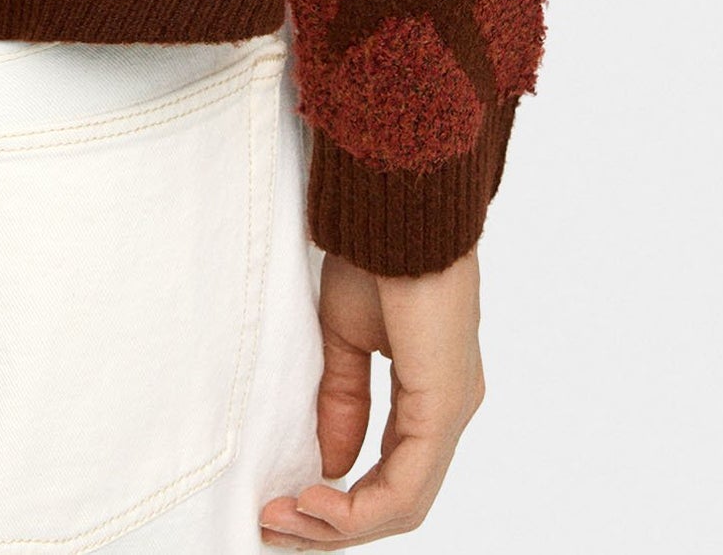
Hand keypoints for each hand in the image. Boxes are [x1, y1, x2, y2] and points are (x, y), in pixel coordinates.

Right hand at [259, 246, 482, 544]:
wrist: (397, 201)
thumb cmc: (376, 249)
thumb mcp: (346, 335)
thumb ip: (343, 401)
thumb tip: (331, 465)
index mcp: (430, 393)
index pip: (391, 476)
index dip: (338, 502)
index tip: (279, 501)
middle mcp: (449, 409)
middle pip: (397, 503)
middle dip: (330, 526)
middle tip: (271, 526)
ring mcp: (451, 411)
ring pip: (402, 505)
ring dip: (337, 524)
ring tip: (282, 516)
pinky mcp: (443, 405)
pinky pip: (407, 486)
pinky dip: (359, 506)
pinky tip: (316, 498)